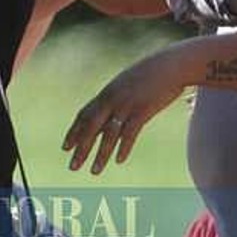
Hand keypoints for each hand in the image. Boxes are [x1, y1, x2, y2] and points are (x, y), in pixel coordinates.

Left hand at [63, 47, 188, 173]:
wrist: (171, 65)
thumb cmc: (151, 75)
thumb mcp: (128, 84)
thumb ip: (117, 97)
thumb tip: (110, 110)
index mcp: (107, 93)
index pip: (84, 115)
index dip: (74, 132)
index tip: (65, 147)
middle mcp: (112, 99)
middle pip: (91, 127)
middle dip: (81, 148)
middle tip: (72, 166)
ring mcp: (127, 105)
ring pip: (109, 134)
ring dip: (100, 154)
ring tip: (94, 171)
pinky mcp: (143, 110)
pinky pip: (130, 132)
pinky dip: (123, 147)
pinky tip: (118, 161)